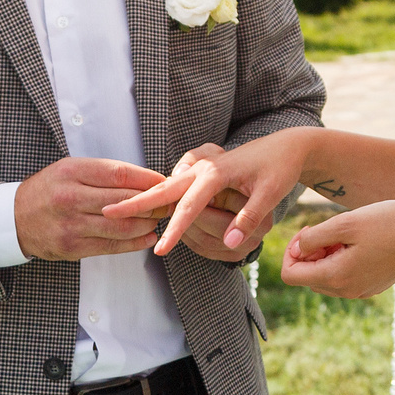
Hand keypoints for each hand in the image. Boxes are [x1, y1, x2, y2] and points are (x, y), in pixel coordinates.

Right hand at [13, 156, 164, 260]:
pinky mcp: (72, 247)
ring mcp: (70, 225)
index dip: (148, 179)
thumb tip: (147, 179)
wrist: (14, 218)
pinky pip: (112, 246)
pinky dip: (134, 243)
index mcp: (71, 172)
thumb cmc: (49, 190)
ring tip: (157, 220)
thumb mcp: (70, 170)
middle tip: (169, 203)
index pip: (120, 174)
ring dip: (146, 224)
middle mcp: (70, 197)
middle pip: (124, 201)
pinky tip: (147, 238)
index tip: (165, 182)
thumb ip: (104, 174)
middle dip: (153, 203)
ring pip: (121, 226)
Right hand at [104, 131, 311, 258]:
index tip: (160, 249)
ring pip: (166, 186)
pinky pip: (175, 186)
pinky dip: (158, 196)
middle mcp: (203, 168)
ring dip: (144, 199)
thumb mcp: (271, 192)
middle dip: (137, 202)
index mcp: (217, 172)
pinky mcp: (201, 171)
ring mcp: (200, 167)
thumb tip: (230, 244)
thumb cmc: (279, 167)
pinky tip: (143, 205)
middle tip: (108, 212)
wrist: (285, 145)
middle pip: (164, 189)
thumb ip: (249, 218)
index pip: (190, 206)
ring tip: (116, 212)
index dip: (174, 229)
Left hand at [279, 201, 394, 299]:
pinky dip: (341, 261)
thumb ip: (314, 238)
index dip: (291, 251)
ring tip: (346, 234)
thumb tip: (298, 250)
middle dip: (309, 253)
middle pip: (307, 278)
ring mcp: (361, 291)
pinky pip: (344, 278)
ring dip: (325, 256)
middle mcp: (346, 291)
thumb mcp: (345, 222)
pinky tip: (359, 242)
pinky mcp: (373, 286)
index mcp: (336, 277)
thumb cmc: (390, 223)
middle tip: (328, 230)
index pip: (290, 275)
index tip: (309, 231)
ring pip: (325, 278)